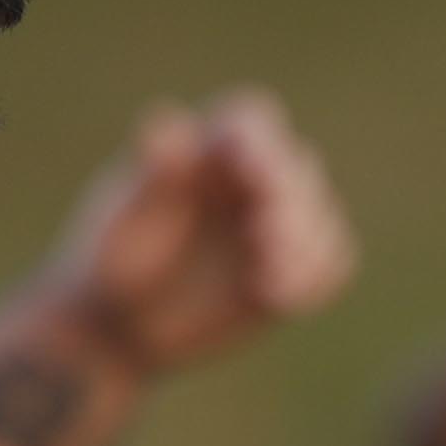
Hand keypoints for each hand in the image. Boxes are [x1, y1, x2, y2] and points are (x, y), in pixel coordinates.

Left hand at [46, 96, 357, 377]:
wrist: (122, 324)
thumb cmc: (113, 260)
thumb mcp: (122, 217)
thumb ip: (151, 175)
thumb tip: (167, 126)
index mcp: (209, 149)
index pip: (251, 122)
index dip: (261, 143)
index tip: (255, 176)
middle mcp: (252, 176)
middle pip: (297, 168)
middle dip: (289, 203)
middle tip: (264, 239)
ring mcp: (280, 220)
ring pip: (322, 216)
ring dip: (307, 246)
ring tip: (272, 282)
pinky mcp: (298, 265)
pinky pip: (333, 261)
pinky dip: (317, 275)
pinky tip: (281, 298)